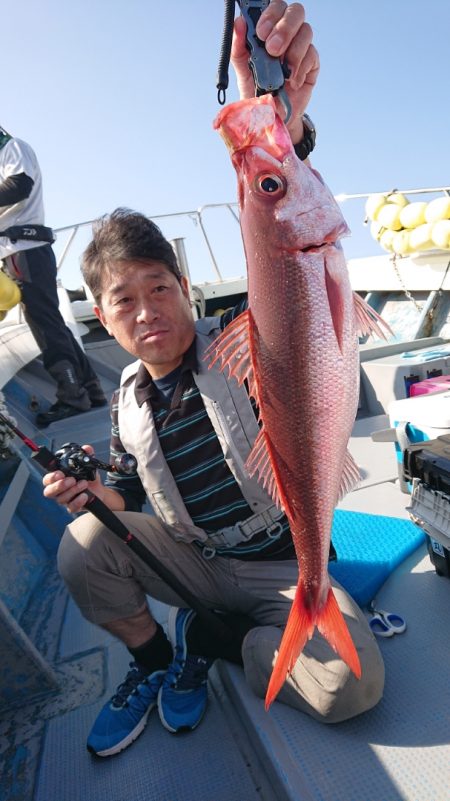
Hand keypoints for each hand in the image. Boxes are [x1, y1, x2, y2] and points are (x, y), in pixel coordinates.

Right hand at [42, 444, 103, 513]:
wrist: (99, 491)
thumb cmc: (88, 477)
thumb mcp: (88, 465)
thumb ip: (86, 455)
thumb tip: (87, 448)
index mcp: (58, 479)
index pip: (47, 479)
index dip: (51, 477)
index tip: (60, 473)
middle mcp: (58, 491)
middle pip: (49, 492)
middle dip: (59, 486)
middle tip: (71, 480)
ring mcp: (65, 500)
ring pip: (61, 499)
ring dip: (73, 490)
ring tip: (84, 483)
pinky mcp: (73, 507)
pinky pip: (71, 508)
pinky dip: (78, 501)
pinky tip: (85, 495)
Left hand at [231, 1, 318, 144]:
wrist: (270, 116)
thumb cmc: (257, 89)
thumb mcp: (243, 69)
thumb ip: (239, 46)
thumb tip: (239, 22)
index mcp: (269, 29)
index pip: (275, 7)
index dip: (270, 14)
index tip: (260, 32)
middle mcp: (287, 33)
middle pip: (295, 11)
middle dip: (284, 28)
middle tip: (272, 50)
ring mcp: (301, 47)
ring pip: (306, 31)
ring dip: (293, 50)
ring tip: (283, 71)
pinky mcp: (312, 63)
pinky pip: (312, 55)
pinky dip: (301, 68)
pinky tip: (292, 81)